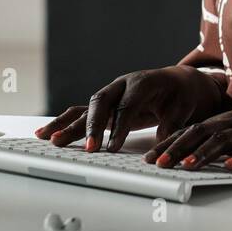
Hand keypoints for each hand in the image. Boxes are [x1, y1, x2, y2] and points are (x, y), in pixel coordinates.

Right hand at [34, 66, 231, 151]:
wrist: (178, 82)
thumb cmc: (182, 95)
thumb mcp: (184, 108)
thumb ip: (172, 124)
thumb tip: (162, 143)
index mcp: (143, 82)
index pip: (127, 104)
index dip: (119, 126)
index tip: (113, 147)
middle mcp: (122, 84)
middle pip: (101, 102)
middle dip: (92, 126)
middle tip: (89, 148)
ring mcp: (111, 93)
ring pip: (86, 106)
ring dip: (69, 124)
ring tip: (50, 139)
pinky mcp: (104, 104)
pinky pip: (82, 112)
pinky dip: (65, 122)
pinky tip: (47, 133)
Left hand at [143, 94, 231, 170]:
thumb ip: (219, 139)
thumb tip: (193, 154)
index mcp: (223, 120)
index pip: (190, 130)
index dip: (169, 142)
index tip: (150, 155)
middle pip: (199, 134)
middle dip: (176, 148)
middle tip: (158, 162)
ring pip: (221, 141)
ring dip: (202, 154)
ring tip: (186, 165)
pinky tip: (231, 166)